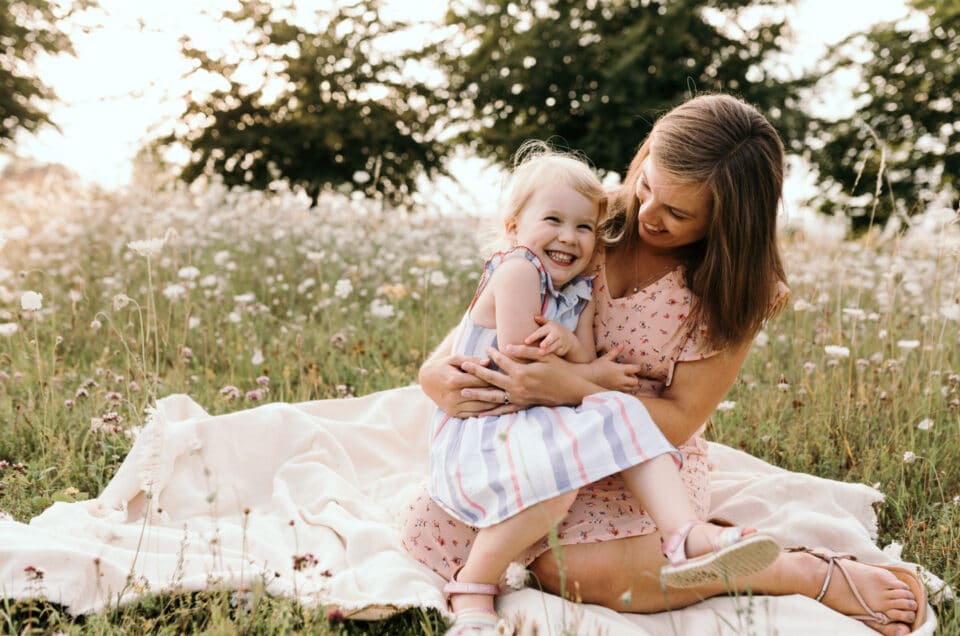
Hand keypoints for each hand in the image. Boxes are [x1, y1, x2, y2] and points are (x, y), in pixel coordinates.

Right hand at [420, 352, 502, 417]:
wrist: (426, 381)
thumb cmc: (443, 366)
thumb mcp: (454, 359)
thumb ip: (471, 360)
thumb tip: (489, 361)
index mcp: (454, 380)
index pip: (479, 380)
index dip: (494, 378)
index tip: (507, 376)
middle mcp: (454, 396)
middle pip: (482, 395)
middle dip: (498, 392)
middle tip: (514, 390)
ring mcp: (454, 407)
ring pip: (480, 407)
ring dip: (495, 404)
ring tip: (510, 400)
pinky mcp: (454, 414)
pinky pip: (474, 414)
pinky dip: (487, 412)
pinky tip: (498, 409)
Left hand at [461, 344, 581, 411]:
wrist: (572, 389)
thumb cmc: (560, 370)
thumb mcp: (544, 356)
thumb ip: (525, 351)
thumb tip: (507, 347)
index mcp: (522, 372)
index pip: (502, 361)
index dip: (492, 354)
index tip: (484, 348)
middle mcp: (518, 386)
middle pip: (491, 378)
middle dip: (475, 372)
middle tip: (462, 366)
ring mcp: (519, 398)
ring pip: (493, 397)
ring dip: (477, 394)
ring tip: (463, 391)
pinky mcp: (522, 406)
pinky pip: (503, 410)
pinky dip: (491, 412)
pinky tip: (479, 414)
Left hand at [524, 319, 578, 356]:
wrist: (568, 339)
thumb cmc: (553, 331)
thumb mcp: (549, 324)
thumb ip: (542, 321)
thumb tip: (535, 317)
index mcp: (551, 327)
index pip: (541, 332)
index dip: (533, 337)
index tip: (526, 342)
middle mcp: (557, 334)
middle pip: (550, 338)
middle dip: (546, 342)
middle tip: (540, 346)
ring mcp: (561, 342)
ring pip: (554, 346)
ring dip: (548, 350)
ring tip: (541, 353)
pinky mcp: (564, 349)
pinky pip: (558, 352)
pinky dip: (553, 354)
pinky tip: (546, 358)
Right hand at [589, 345, 641, 392]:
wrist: (587, 377)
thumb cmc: (596, 366)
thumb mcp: (606, 358)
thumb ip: (615, 352)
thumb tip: (622, 345)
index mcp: (619, 369)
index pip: (636, 369)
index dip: (637, 367)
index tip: (634, 366)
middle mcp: (620, 379)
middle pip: (636, 381)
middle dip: (635, 378)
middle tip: (630, 375)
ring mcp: (617, 387)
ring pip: (631, 389)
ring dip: (631, 385)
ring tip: (625, 381)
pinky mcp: (613, 392)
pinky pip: (624, 393)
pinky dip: (625, 390)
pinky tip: (620, 386)